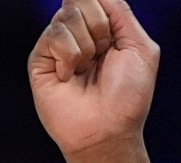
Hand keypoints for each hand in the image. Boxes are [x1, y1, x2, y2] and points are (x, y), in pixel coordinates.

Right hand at [27, 0, 159, 158]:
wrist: (108, 131)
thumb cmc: (128, 97)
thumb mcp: (140, 48)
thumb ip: (121, 12)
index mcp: (103, 28)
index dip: (106, 14)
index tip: (113, 42)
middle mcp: (79, 32)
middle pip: (82, 0)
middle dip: (100, 29)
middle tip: (102, 58)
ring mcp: (58, 44)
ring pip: (68, 15)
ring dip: (86, 47)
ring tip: (86, 70)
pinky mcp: (40, 58)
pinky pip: (54, 35)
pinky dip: (69, 57)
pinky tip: (69, 77)